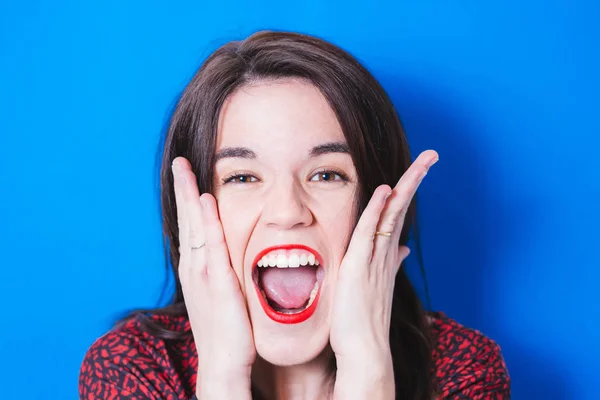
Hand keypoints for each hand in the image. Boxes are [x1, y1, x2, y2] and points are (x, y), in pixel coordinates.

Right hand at [172, 157, 254, 399]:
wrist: (222, 362)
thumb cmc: (225, 329)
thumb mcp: (219, 293)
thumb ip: (221, 269)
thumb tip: (226, 252)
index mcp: (196, 268)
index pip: (190, 226)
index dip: (187, 199)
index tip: (186, 175)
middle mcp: (195, 266)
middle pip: (186, 220)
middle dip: (182, 189)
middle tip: (179, 162)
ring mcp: (203, 273)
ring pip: (195, 226)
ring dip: (189, 197)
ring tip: (185, 170)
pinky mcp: (218, 282)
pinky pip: (212, 245)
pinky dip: (207, 222)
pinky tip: (205, 202)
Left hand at [330, 150, 438, 398]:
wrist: (364, 351)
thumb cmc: (363, 320)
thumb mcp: (376, 286)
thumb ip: (388, 263)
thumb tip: (401, 249)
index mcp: (386, 255)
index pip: (398, 215)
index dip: (407, 190)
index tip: (417, 170)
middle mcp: (385, 253)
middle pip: (402, 208)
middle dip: (416, 179)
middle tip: (432, 155)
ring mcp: (374, 259)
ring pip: (392, 214)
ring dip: (406, 186)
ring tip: (422, 162)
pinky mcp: (359, 267)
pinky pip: (369, 233)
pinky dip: (377, 210)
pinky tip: (385, 191)